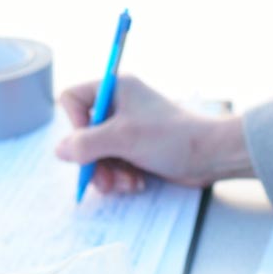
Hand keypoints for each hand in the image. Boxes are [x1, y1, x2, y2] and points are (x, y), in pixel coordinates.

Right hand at [53, 74, 252, 194]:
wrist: (212, 155)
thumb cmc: (171, 137)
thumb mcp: (123, 138)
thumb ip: (86, 143)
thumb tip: (60, 150)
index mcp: (116, 89)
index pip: (73, 99)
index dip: (75, 124)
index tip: (89, 143)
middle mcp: (120, 105)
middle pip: (84, 133)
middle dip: (93, 160)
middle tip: (104, 181)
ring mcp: (129, 128)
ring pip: (98, 153)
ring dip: (108, 173)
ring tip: (126, 184)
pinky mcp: (138, 148)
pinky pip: (115, 163)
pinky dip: (122, 177)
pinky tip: (137, 184)